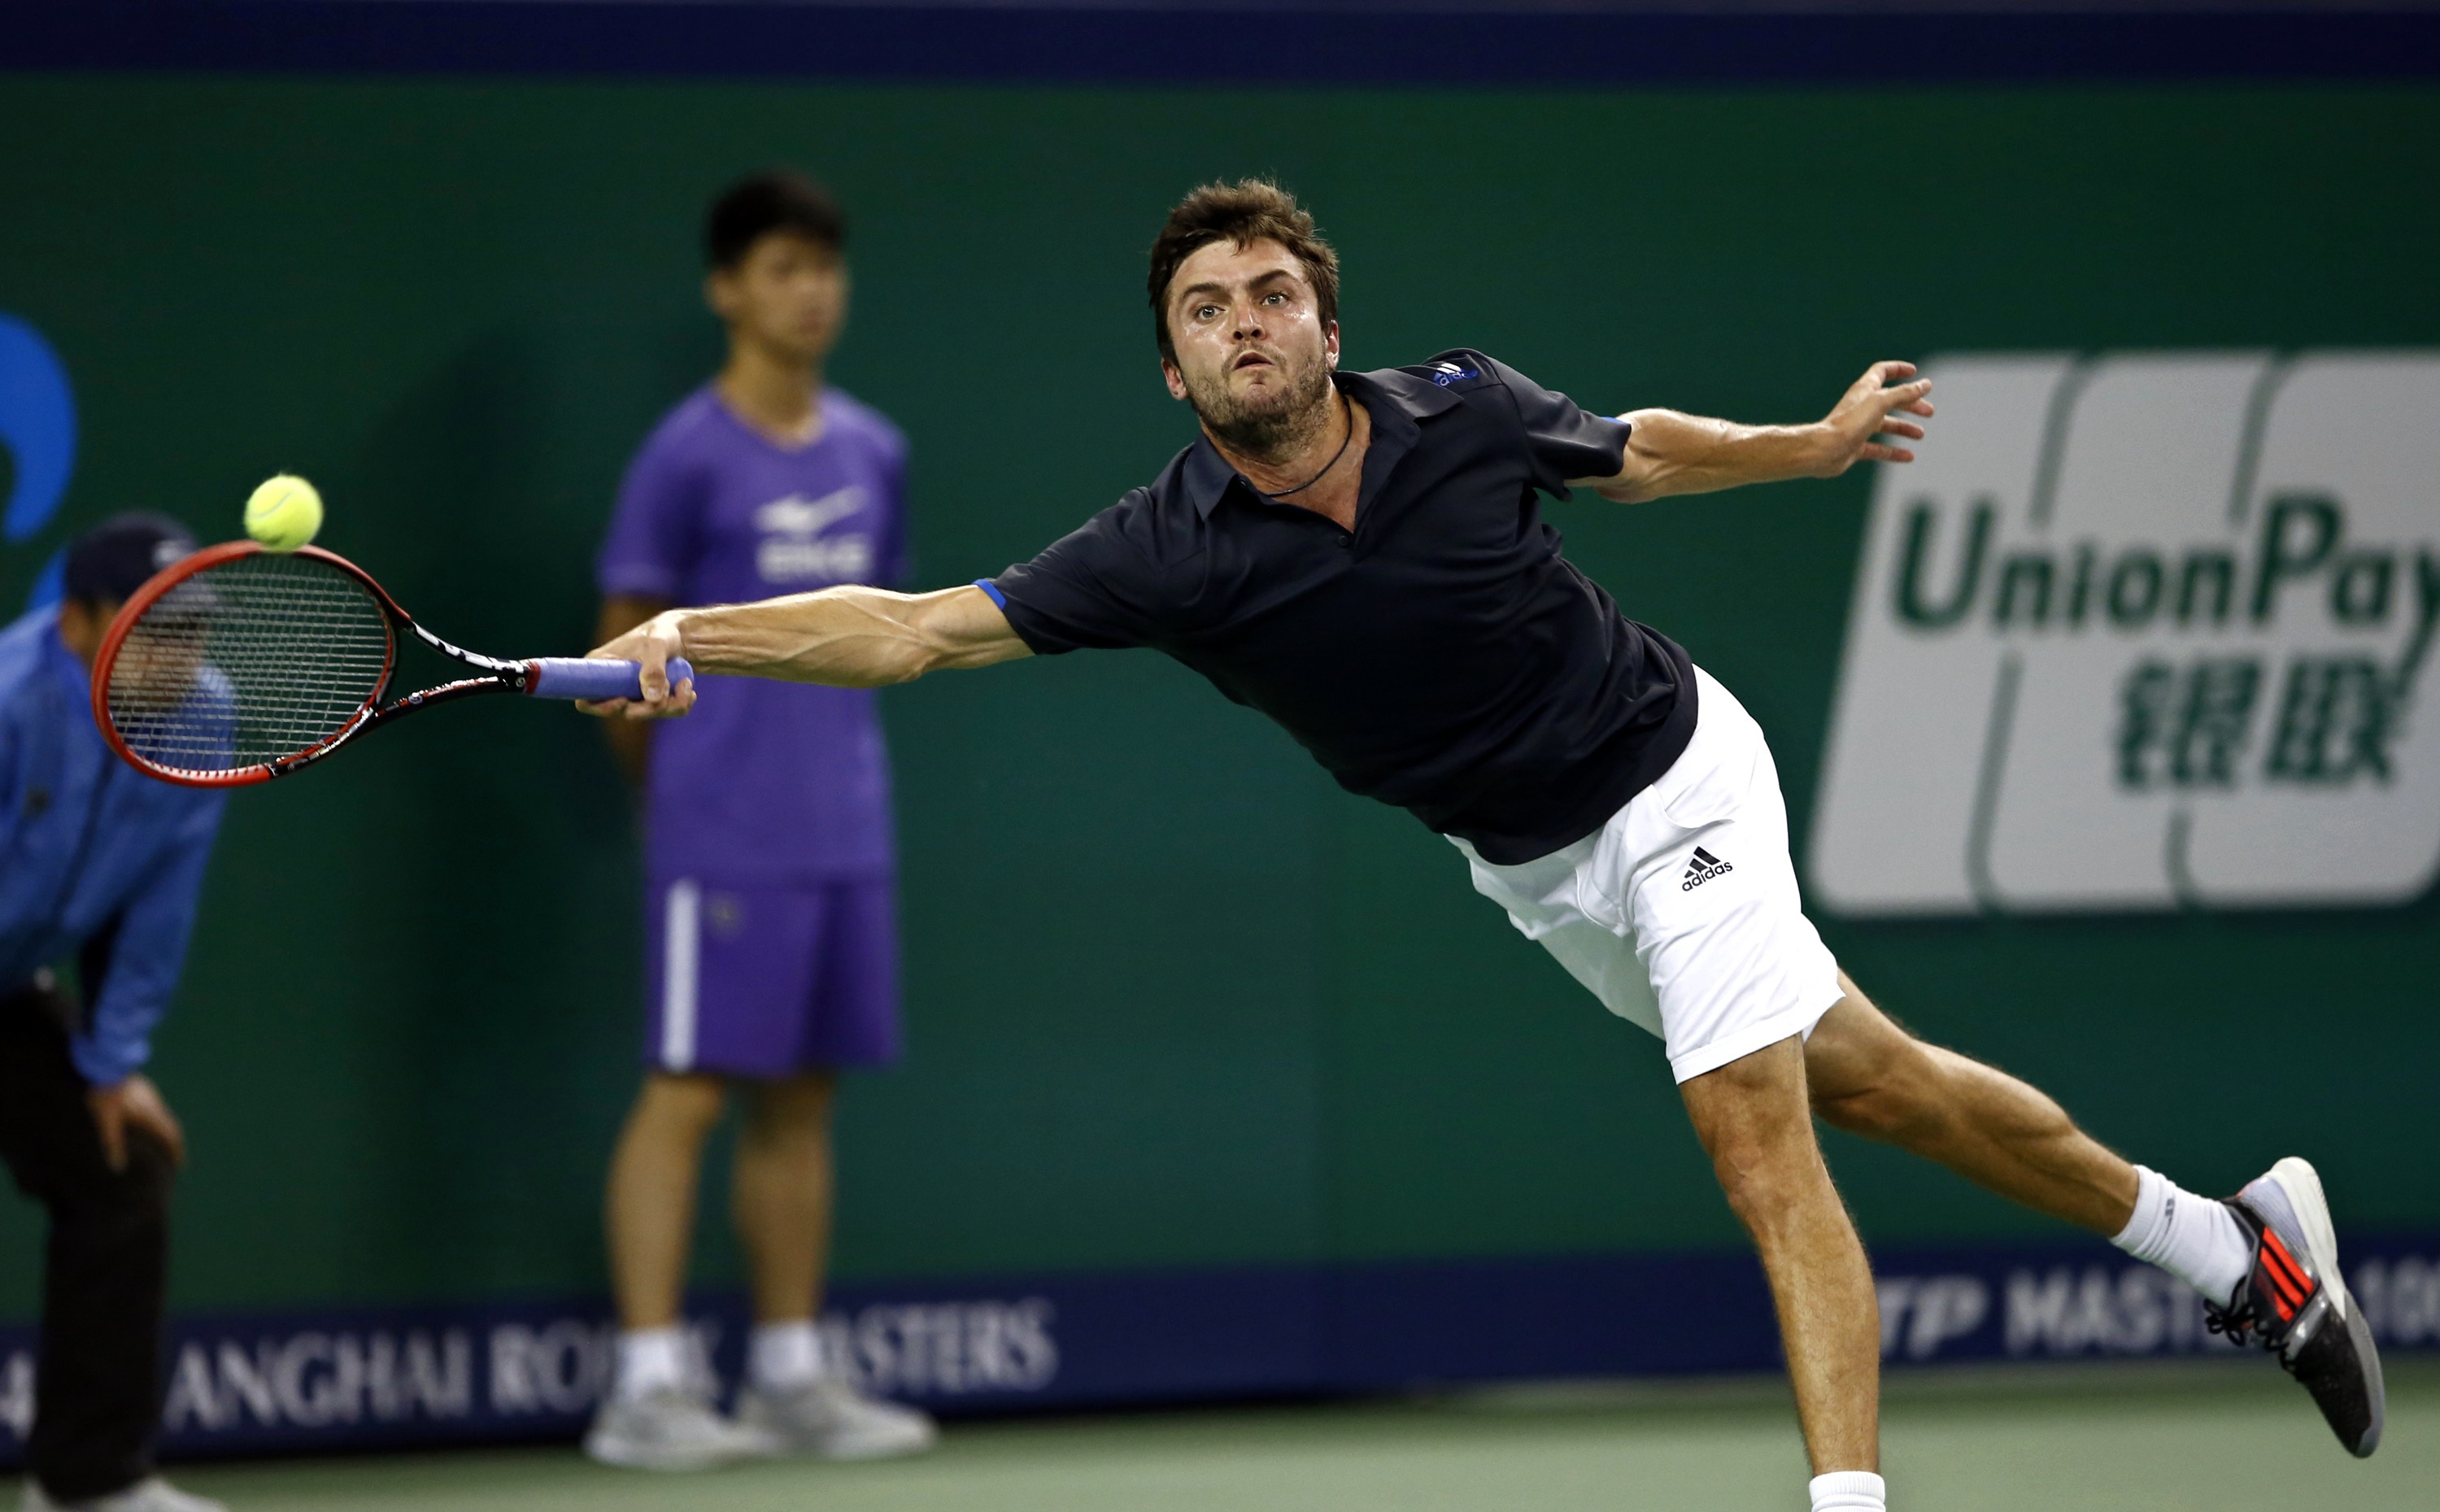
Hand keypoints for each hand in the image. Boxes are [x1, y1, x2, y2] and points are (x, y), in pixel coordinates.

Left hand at [88, 1074, 184, 1170]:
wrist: (106, 1066)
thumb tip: (118, 1167)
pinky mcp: (144, 1088)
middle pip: (171, 1126)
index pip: (172, 1136)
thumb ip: (113, 1144)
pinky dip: (156, 1120)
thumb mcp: (106, 1123)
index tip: (180, 1163)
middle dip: (173, 1142)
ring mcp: (151, 1095)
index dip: (177, 1151)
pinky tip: (144, 1120)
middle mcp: (156, 1106)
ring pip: (164, 1116)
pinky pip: (156, 1108)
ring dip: (164, 1130)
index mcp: (151, 1116)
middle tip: (171, 1155)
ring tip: (157, 1140)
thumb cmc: (106, 1097)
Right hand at [575, 609, 697, 720]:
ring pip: (645, 714)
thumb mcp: (657, 645)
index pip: (586, 698)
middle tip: (670, 691)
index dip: (601, 707)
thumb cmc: (661, 632)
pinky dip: (678, 706)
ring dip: (669, 706)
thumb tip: (651, 699)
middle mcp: (611, 685)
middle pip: (622, 712)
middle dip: (648, 708)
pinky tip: (689, 692)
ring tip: (686, 684)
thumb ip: (654, 669)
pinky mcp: (648, 699)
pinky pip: (661, 712)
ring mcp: (630, 693)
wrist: (680, 635)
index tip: (623, 700)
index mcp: (600, 667)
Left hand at [1814, 360, 1934, 475]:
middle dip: (1911, 404)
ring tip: (1920, 435)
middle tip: (1929, 411)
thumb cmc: (1849, 423)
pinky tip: (1909, 456)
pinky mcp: (1855, 446)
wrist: (1823, 450)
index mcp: (1865, 390)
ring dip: (1904, 428)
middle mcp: (1861, 406)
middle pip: (1889, 400)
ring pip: (1885, 425)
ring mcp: (1858, 427)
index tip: (1915, 373)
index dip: (1898, 369)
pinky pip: (1879, 449)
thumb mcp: (1881, 402)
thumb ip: (1904, 393)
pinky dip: (1894, 452)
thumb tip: (1925, 384)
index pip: (1882, 372)